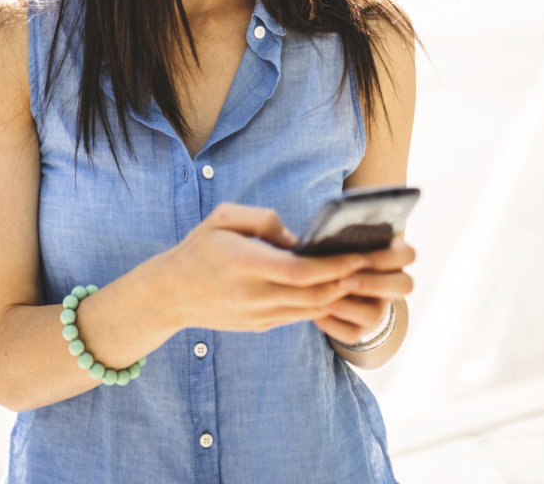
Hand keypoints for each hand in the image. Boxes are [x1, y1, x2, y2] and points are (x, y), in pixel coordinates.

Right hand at [155, 203, 372, 333]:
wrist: (171, 293)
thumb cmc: (200, 248)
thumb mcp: (223, 218)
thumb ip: (263, 219)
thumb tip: (297, 239)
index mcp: (245, 265)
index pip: (300, 272)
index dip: (334, 267)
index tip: (358, 256)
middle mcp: (254, 295)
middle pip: (313, 295)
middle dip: (346, 282)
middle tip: (372, 267)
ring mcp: (258, 315)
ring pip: (311, 310)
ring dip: (338, 295)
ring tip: (361, 278)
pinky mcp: (260, 325)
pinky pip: (299, 315)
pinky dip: (321, 304)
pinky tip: (336, 289)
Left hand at [312, 238, 414, 345]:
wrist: (326, 274)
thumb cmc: (337, 248)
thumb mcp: (345, 239)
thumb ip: (348, 236)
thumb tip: (333, 235)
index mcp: (393, 257)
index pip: (409, 255)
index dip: (389, 258)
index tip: (363, 257)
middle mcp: (391, 284)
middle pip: (404, 287)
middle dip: (373, 284)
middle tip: (345, 280)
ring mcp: (379, 308)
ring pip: (375, 315)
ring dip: (347, 307)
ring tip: (322, 299)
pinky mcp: (361, 328)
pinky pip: (352, 333)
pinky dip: (332, 324)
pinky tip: (316, 312)